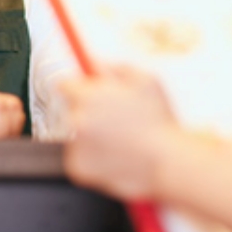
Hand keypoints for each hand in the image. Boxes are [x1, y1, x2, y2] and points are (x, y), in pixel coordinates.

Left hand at [61, 65, 178, 200]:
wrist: (167, 161)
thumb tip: (98, 63)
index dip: (77, 86)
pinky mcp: (79, 169)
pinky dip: (93, 156)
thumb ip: (117, 67)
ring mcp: (76, 147)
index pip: (64, 84)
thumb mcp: (145, 80)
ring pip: (75, 134)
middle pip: (71, 109)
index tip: (84, 90)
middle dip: (86, 110)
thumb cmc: (159, 121)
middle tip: (111, 117)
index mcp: (89, 97)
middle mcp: (77, 121)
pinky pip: (80, 157)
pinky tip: (116, 153)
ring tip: (120, 138)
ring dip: (90, 134)